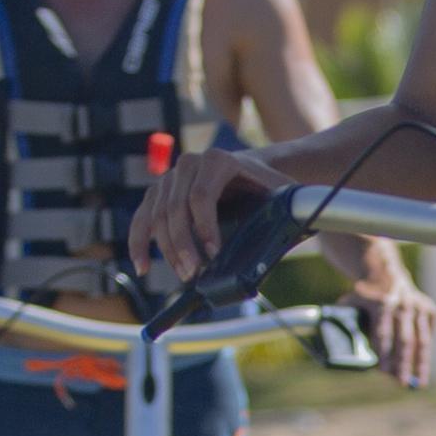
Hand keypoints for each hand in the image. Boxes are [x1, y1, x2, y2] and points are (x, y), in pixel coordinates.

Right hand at [133, 143, 286, 284]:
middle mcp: (189, 163)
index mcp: (218, 160)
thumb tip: (295, 233)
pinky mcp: (157, 193)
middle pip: (175, 209)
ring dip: (166, 250)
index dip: (204, 228)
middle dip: (183, 245)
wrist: (254, 172)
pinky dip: (139, 243)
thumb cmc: (269, 188)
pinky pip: (142, 219)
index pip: (200, 197)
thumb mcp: (281, 194)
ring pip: (157, 217)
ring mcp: (169, 178)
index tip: (214, 254)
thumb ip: (287, 209)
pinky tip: (143, 267)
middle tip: (194, 274)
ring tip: (184, 274)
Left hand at [356, 267, 435, 387]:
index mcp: (382, 303)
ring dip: (422, 363)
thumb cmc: (365, 298)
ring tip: (421, 383)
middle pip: (405, 340)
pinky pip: (429, 335)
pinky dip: (424, 352)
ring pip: (422, 340)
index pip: (383, 333)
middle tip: (402, 383)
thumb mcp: (351, 306)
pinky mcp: (430, 309)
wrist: (386, 275)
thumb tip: (355, 360)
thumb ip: (351, 328)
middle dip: (404, 364)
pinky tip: (421, 367)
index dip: (384, 353)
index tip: (385, 372)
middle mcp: (403, 304)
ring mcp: (419, 306)